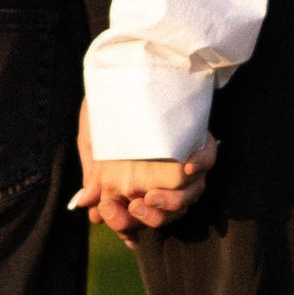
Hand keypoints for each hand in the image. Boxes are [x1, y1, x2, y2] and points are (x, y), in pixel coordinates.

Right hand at [73, 98, 216, 232]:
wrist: (124, 67)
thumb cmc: (106, 107)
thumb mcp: (93, 140)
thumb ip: (93, 173)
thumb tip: (85, 203)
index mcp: (138, 181)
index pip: (139, 217)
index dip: (129, 226)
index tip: (117, 222)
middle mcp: (164, 176)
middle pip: (167, 213)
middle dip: (153, 219)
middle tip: (136, 208)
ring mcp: (184, 161)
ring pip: (191, 194)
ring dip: (174, 201)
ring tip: (152, 196)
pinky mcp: (199, 139)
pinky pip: (209, 158)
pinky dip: (202, 164)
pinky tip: (190, 166)